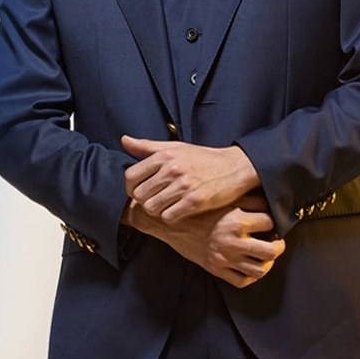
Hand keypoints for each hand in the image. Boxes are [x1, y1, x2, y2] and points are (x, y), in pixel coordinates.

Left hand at [122, 135, 259, 221]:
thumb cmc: (203, 158)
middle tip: (155, 199)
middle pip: (139, 195)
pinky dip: (171, 217)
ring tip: (167, 205)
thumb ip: (147, 146)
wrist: (235, 167)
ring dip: (157, 210)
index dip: (131, 187)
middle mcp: (172, 169)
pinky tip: (179, 211)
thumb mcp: (175, 147)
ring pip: (152, 208)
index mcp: (165, 155)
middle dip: (144, 200)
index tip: (140, 190)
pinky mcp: (195, 201)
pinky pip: (168, 217)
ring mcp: (183, 186)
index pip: (131, 176)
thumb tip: (124, 140)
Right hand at [122, 191, 284, 288]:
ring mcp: (225, 258)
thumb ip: (245, 196)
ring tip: (266, 253)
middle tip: (277, 239)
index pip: (270, 221)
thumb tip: (267, 195)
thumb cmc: (194, 205)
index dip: (274, 219)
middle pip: (271, 250)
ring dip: (268, 263)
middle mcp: (232, 241)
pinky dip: (251, 277)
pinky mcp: (215, 269)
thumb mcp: (220, 196)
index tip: (272, 218)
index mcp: (236, 220)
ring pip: (259, 270)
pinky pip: (241, 281)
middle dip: (279, 245)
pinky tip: (251, 265)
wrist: (166, 221)